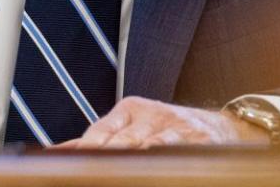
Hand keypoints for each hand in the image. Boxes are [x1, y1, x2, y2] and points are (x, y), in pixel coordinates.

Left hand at [54, 96, 268, 149]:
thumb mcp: (132, 125)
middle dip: (103, 156)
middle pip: (121, 141)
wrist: (221, 128)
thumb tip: (58, 151)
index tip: (67, 162)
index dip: (84, 148)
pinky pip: (176, 150)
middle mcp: (151, 115)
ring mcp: (175, 127)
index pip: (101, 131)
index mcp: (130, 110)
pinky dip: (162, 154)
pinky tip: (153, 160)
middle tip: (86, 169)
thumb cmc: (167, 129)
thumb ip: (99, 138)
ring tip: (113, 167)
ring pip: (147, 145)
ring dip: (131, 157)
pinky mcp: (197, 140)